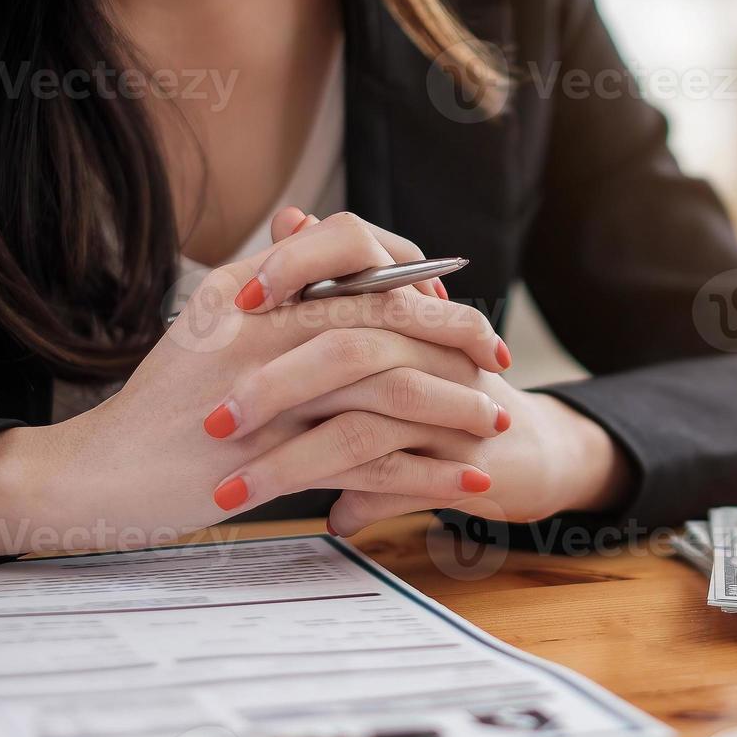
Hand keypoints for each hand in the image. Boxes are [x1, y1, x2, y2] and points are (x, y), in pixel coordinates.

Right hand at [0, 209, 507, 556]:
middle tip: (500, 358)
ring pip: (385, 384)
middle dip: (456, 335)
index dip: (413, 270)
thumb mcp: (209, 325)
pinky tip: (469, 486)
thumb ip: (268, 278)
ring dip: (453, 405)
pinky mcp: (266, 460)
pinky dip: (429, 474)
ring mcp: (260, 395)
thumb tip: (306, 222)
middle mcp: (254, 329)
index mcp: (244, 288)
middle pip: (382, 313)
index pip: (348, 245)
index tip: (449, 301)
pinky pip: (370, 461)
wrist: (94, 477)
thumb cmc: (163, 405)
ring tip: (495, 424)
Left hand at [244, 219, 630, 537]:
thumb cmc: (435, 389)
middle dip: (274, 388)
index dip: (298, 268)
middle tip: (215, 422)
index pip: (355, 253)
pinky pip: (402, 486)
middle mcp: (435, 350)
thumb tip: (288, 217)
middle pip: (350, 351)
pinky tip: (320, 520)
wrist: (520, 452)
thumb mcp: (386, 332)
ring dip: (293, 465)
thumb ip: (337, 280)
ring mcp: (452, 411)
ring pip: (364, 431)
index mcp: (409, 308)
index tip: (240, 299)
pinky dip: (357, 503)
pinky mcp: (466, 469)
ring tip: (232, 491)